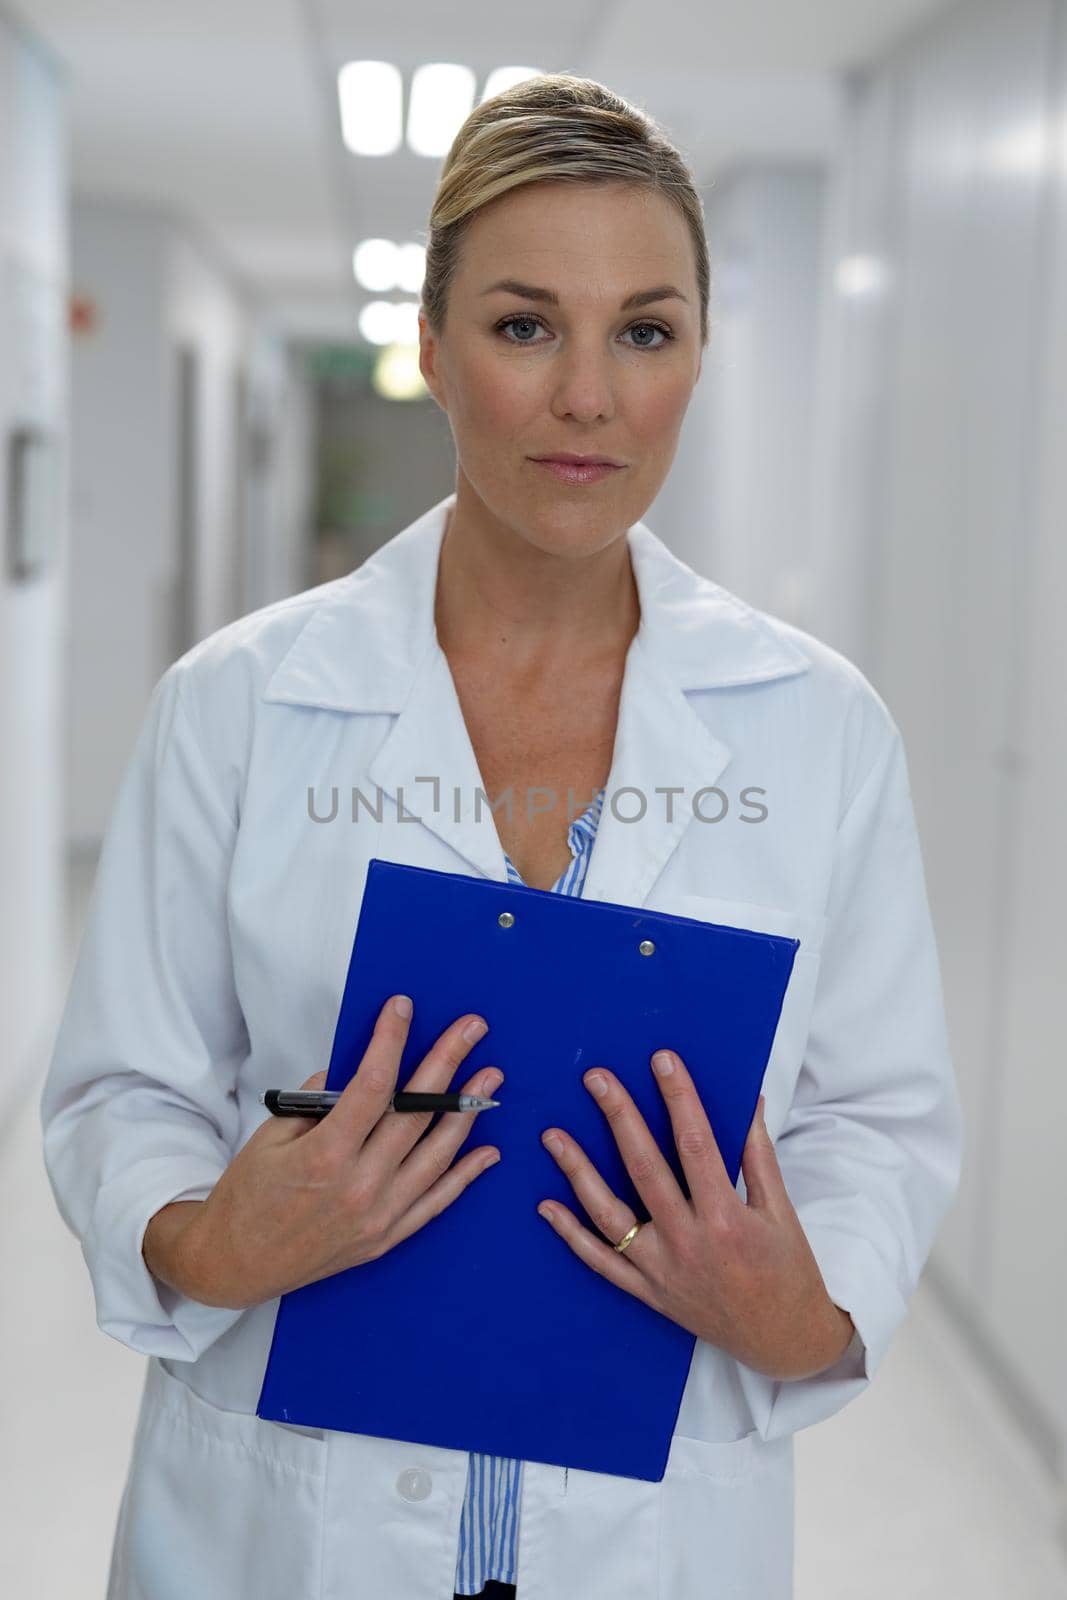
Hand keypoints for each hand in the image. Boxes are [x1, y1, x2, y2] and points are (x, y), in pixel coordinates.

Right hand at [142, 996, 502, 1309]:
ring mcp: (378, 1216)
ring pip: (436, 1155)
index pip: (373, 1086)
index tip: (403, 1008)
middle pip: (416, 1112)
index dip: (391, 1041)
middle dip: (447, 1062)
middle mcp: (359, 1187)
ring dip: (467, 1111)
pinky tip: (487, 1150)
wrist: (235, 1264)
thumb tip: (356, 1068)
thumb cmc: (248, 1196)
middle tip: (472, 1029)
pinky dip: (465, 1175)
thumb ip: (318, 1100)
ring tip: (489, 1077)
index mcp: (325, 1156)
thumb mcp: (271, 1136)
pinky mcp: (386, 1238)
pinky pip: (436, 1202)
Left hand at [536, 1053, 856, 1380]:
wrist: (785, 1343)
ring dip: (577, 1173)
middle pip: (644, 1169)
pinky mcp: (648, 1293)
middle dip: (618, 1118)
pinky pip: (601, 1263)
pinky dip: (571, 1236)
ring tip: (552, 1136)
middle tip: (596, 1078)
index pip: (695, 1144)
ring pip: (609, 1216)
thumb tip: (747, 1100)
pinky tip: (546, 1206)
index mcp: (726, 1219)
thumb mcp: (781, 1212)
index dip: (678, 1097)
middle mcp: (687, 1244)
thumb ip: (758, 1156)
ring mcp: (661, 1272)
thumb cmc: (789, 1272)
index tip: (662, 1059)